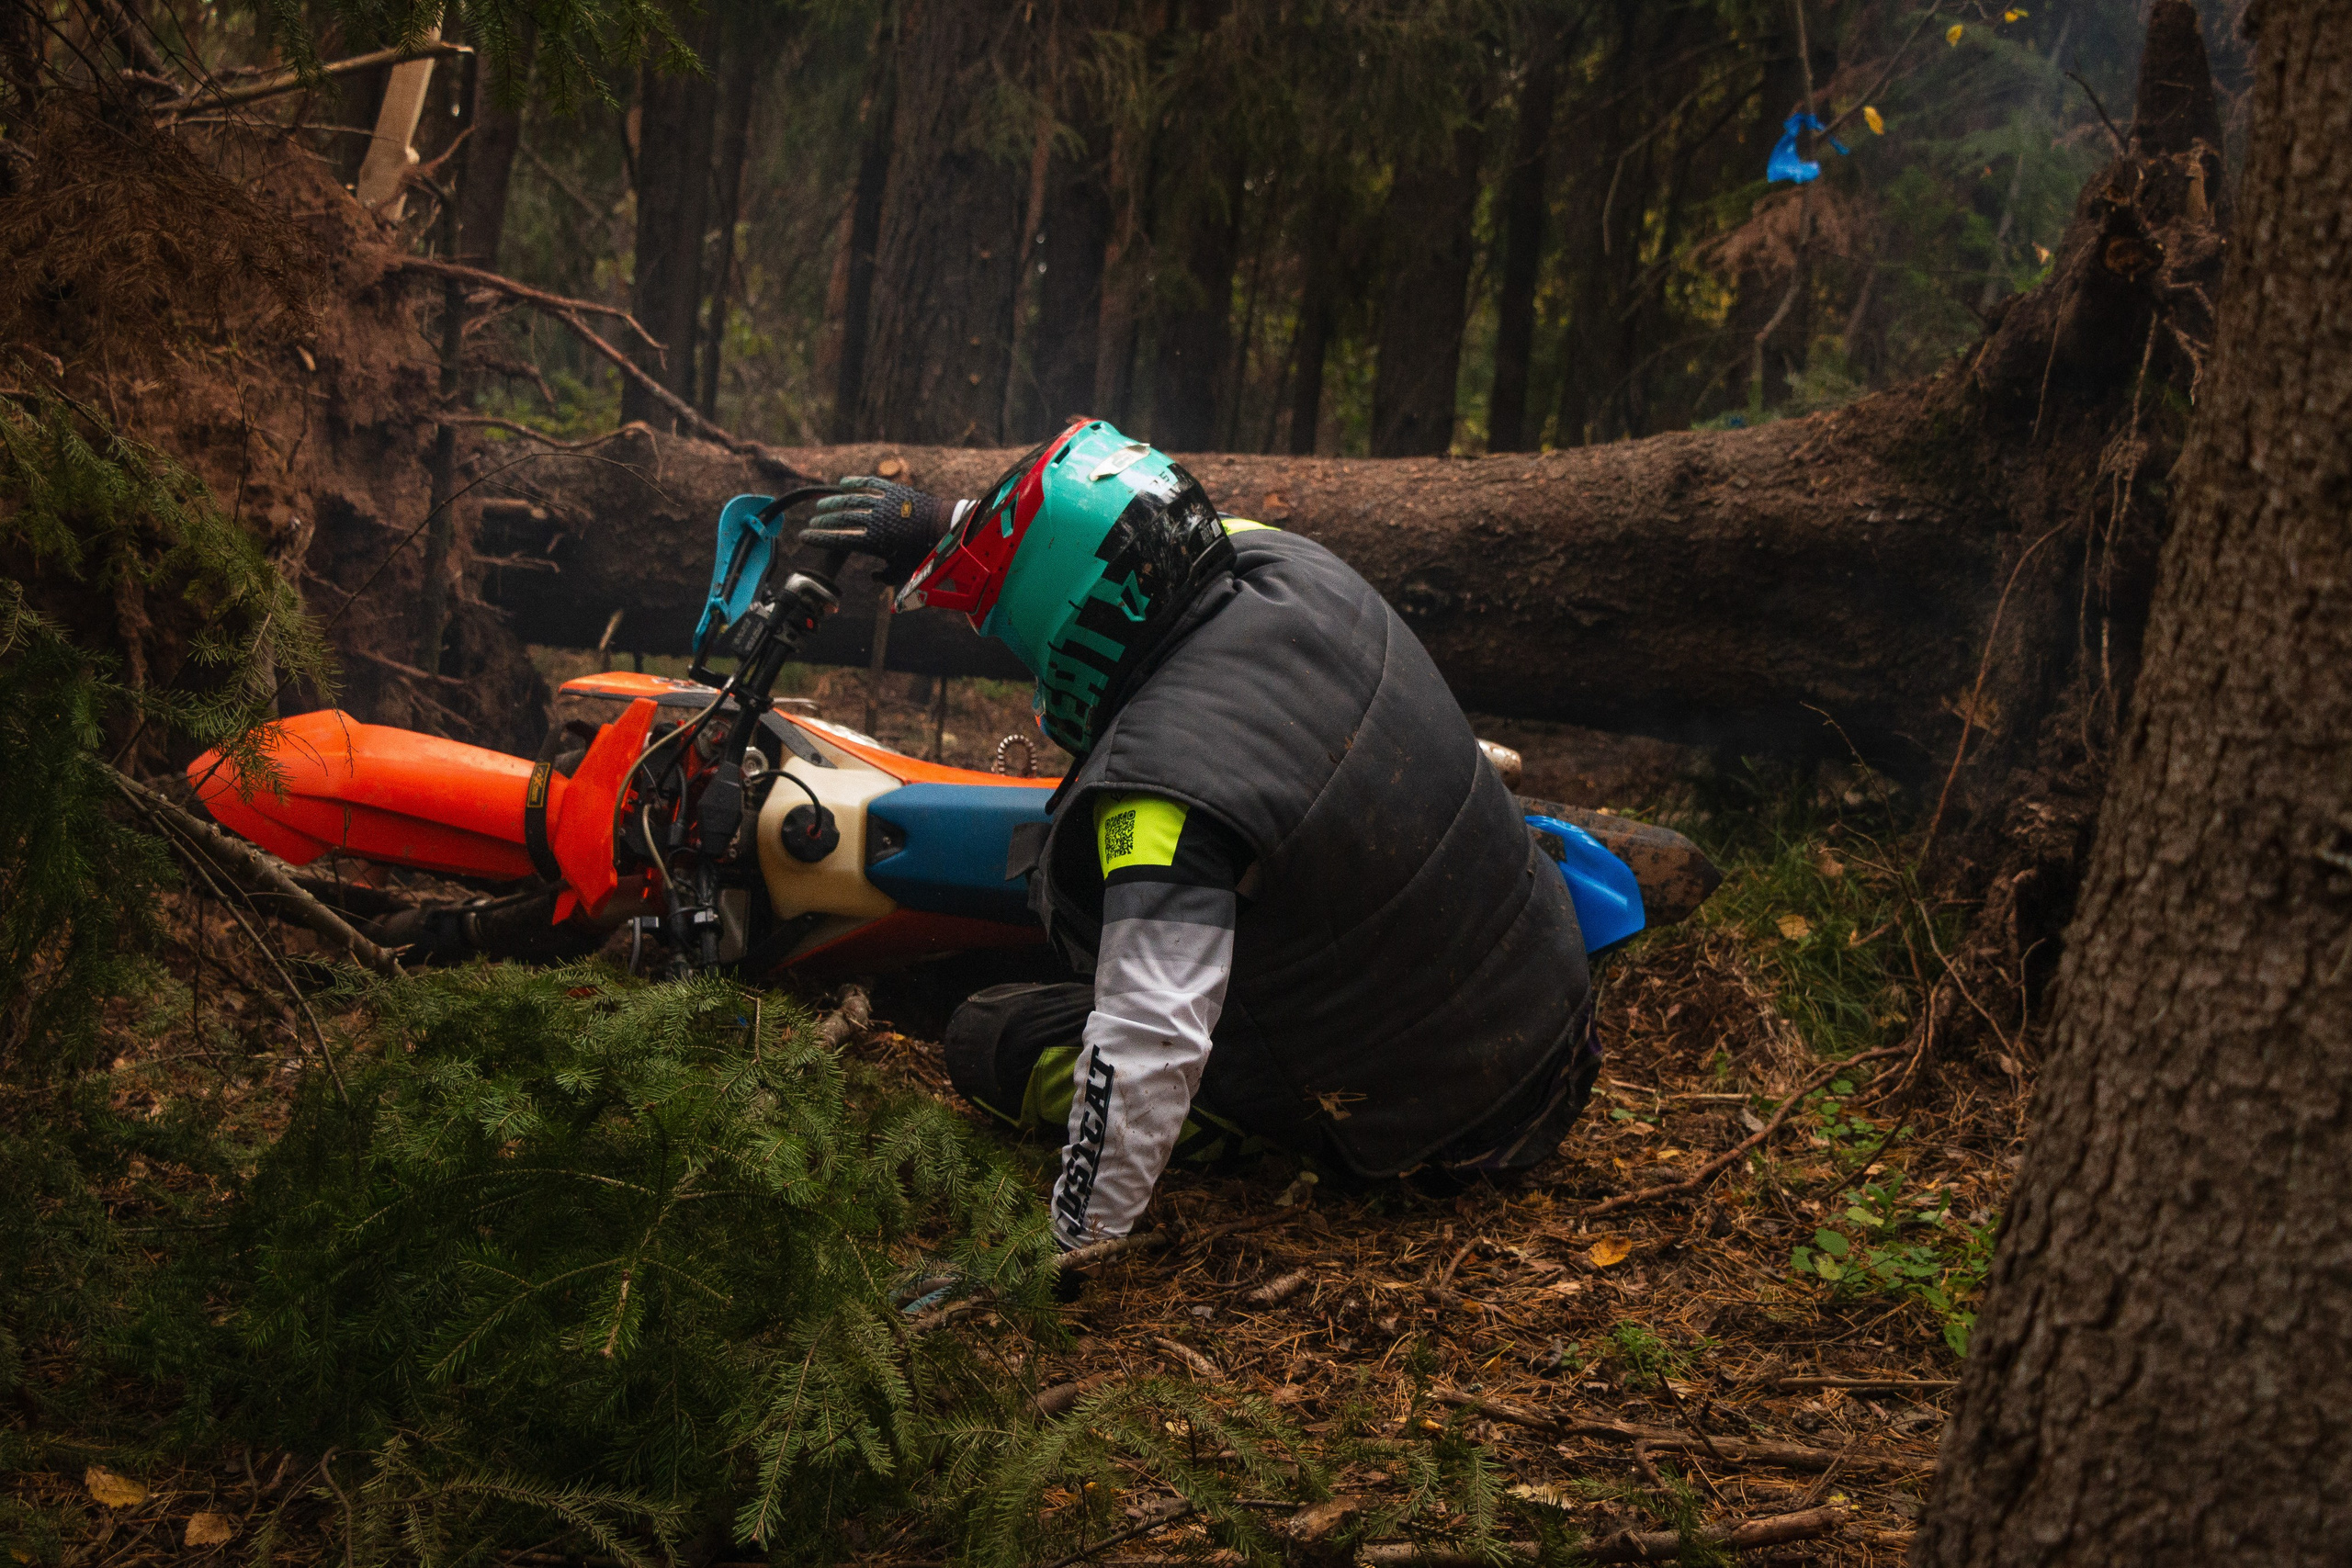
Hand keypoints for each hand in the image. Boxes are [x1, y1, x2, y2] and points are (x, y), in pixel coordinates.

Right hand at [799, 477, 958, 586]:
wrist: (945, 527)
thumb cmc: (924, 552)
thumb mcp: (903, 571)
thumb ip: (885, 577)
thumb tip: (872, 578)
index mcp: (875, 541)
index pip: (839, 539)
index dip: (819, 538)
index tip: (805, 537)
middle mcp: (875, 520)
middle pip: (841, 518)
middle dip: (823, 521)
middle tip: (813, 522)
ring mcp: (884, 502)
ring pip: (851, 499)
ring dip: (834, 502)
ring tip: (821, 505)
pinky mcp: (894, 490)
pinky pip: (870, 484)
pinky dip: (855, 482)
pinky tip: (843, 483)